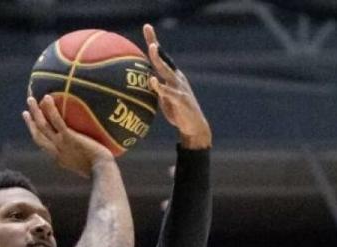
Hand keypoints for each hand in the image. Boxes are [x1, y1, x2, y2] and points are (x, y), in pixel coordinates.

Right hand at [22, 95, 113, 177]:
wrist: (102, 171)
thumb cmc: (101, 169)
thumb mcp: (88, 164)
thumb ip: (85, 155)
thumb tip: (91, 148)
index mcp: (59, 158)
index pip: (44, 145)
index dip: (36, 135)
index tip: (32, 126)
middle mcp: (56, 151)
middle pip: (38, 135)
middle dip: (30, 123)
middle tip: (25, 111)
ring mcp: (61, 144)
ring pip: (42, 126)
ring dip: (35, 112)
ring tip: (30, 100)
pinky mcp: (69, 137)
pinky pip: (56, 120)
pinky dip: (50, 109)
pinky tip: (47, 98)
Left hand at [143, 23, 211, 148]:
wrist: (194, 127)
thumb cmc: (177, 111)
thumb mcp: (164, 97)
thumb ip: (155, 87)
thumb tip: (142, 81)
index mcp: (172, 76)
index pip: (162, 57)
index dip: (154, 42)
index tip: (147, 28)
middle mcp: (177, 78)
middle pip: (164, 59)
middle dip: (155, 44)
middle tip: (148, 29)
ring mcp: (180, 88)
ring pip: (167, 71)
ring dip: (159, 59)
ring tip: (152, 48)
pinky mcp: (181, 100)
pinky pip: (169, 92)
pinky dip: (161, 86)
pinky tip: (153, 81)